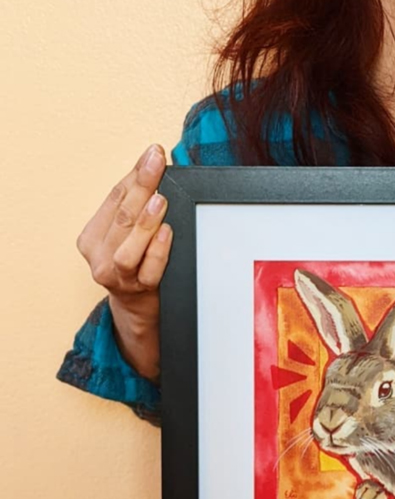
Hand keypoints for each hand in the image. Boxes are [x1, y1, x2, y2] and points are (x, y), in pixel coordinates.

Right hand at [76, 144, 171, 379]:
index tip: (152, 153)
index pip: (114, 199)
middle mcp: (99, 256)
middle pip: (122, 216)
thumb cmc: (138, 268)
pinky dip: (157, 250)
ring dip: (145, 220)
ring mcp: (116, 276)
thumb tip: (155, 169)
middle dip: (142, 186)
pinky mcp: (137, 291)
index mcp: (92, 237)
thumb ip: (137, 208)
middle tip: (157, 163)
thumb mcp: (129, 237)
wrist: (139, 313)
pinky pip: (147, 269)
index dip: (134, 175)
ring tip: (160, 199)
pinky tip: (166, 233)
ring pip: (128, 245)